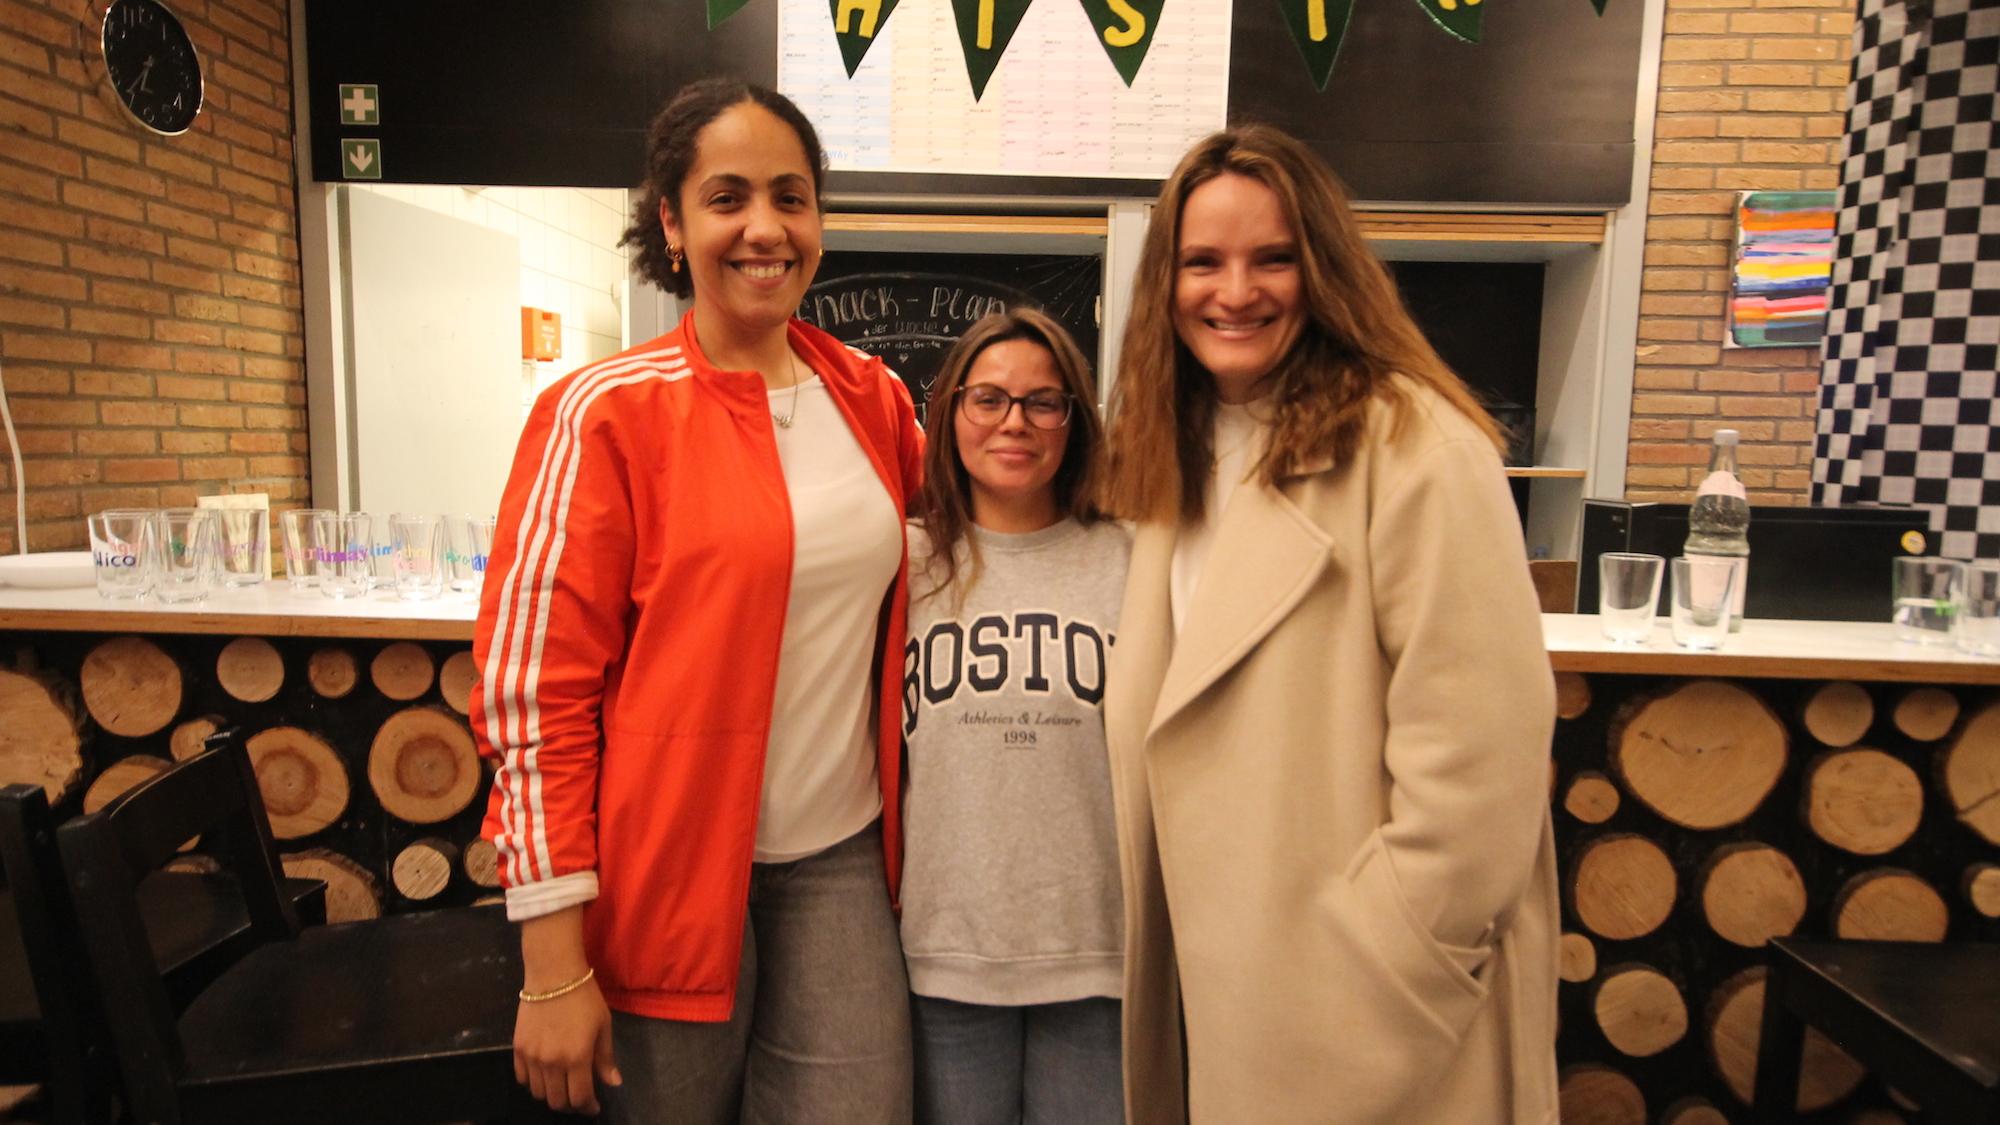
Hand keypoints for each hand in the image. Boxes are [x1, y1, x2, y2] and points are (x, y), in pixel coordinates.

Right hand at [513, 977, 621, 1114]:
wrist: (553, 974)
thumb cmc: (585, 998)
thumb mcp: (603, 1026)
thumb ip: (605, 1058)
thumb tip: (613, 1083)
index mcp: (577, 1058)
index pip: (580, 1097)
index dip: (588, 1107)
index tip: (594, 1106)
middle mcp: (552, 1063)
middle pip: (557, 1101)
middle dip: (570, 1104)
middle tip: (578, 1096)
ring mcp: (532, 1057)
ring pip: (538, 1093)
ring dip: (552, 1094)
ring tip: (561, 1084)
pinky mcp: (518, 1048)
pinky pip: (522, 1078)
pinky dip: (533, 1082)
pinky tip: (544, 1074)